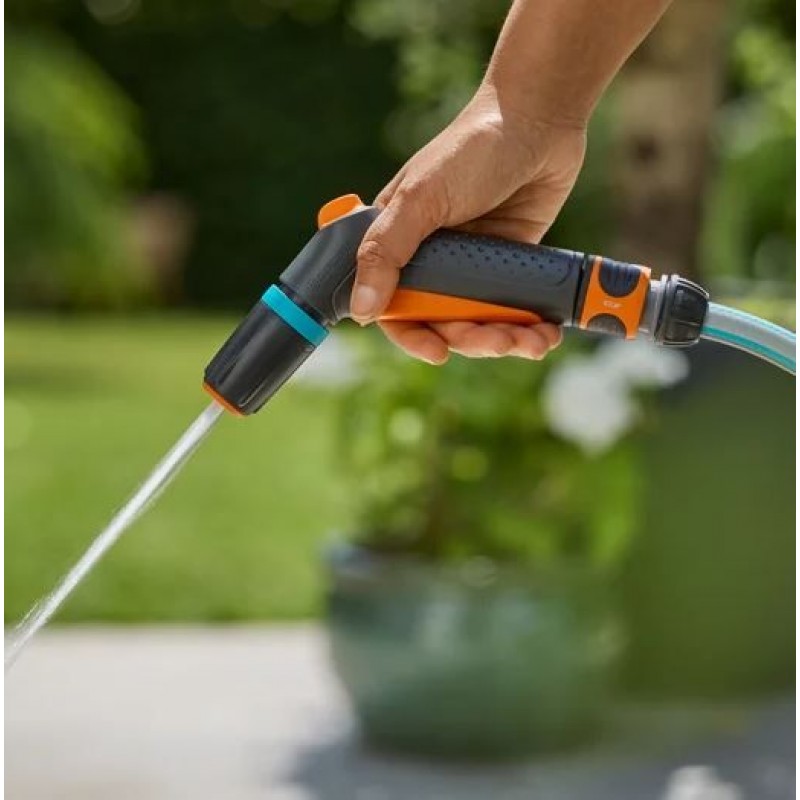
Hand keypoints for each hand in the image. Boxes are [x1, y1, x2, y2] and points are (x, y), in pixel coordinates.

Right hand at [349, 85, 586, 363]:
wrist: (539, 120)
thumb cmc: (470, 151)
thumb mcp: (420, 199)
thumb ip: (386, 252)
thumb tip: (361, 312)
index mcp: (400, 246)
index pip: (394, 307)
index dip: (412, 336)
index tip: (438, 352)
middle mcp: (434, 262)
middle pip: (444, 324)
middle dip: (470, 341)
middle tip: (497, 340)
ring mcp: (474, 266)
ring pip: (482, 323)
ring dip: (504, 340)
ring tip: (530, 340)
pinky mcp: (511, 265)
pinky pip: (516, 310)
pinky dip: (531, 328)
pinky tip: (545, 335)